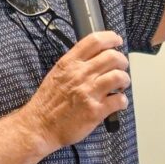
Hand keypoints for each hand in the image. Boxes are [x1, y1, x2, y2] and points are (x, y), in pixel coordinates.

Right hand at [19, 30, 128, 150]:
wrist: (40, 125)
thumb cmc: (48, 101)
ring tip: (121, 85)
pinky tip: (117, 102)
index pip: (94, 40)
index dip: (110, 38)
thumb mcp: (56, 73)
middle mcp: (80, 74)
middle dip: (122, 61)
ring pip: (119, 76)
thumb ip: (74, 64)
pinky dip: (122, 101)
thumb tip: (94, 57)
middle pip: (112, 56)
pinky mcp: (95, 111)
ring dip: (124, 80)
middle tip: (121, 66)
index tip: (116, 40)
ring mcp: (88, 92)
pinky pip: (119, 100)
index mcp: (69, 63)